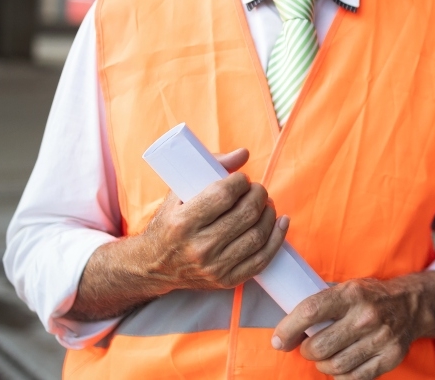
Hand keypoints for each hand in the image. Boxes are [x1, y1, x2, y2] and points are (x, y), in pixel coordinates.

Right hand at [141, 149, 288, 291]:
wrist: (153, 267)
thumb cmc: (168, 224)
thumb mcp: (178, 194)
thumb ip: (210, 169)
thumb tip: (244, 154)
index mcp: (183, 223)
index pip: (224, 195)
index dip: (240, 182)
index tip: (242, 179)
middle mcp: (199, 248)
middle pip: (246, 214)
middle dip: (258, 195)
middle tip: (257, 190)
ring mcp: (214, 267)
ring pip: (257, 236)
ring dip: (269, 214)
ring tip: (265, 204)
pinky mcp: (226, 280)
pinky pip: (262, 260)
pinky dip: (277, 238)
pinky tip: (281, 222)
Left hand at [271, 272, 434, 379]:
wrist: (411, 305)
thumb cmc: (369, 298)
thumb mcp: (347, 289)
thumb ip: (322, 305)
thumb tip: (287, 330)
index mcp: (352, 294)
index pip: (310, 312)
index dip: (288, 329)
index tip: (279, 340)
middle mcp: (367, 316)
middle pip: (320, 346)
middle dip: (307, 350)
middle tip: (309, 347)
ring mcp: (381, 338)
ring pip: (334, 365)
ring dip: (322, 365)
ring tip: (325, 356)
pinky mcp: (389, 357)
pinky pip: (353, 378)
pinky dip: (340, 375)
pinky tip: (341, 365)